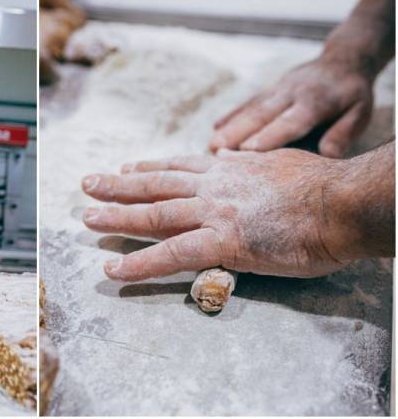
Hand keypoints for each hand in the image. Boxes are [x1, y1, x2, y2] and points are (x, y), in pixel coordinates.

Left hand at [81, 148, 359, 280]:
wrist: (343, 202)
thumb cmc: (324, 187)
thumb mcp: (281, 162)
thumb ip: (252, 165)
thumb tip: (234, 160)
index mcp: (229, 169)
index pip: (179, 166)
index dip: (149, 167)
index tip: (127, 166)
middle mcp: (214, 185)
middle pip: (156, 184)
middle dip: (118, 185)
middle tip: (88, 184)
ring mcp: (214, 213)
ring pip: (154, 214)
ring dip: (116, 217)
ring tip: (87, 219)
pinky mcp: (222, 242)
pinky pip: (170, 254)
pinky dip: (139, 264)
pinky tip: (115, 271)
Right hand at [210, 57, 373, 157]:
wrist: (343, 60)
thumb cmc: (352, 94)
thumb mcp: (360, 112)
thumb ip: (343, 133)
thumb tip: (326, 155)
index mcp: (316, 102)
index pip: (291, 121)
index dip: (270, 135)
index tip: (248, 150)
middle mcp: (291, 94)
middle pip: (262, 115)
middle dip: (238, 132)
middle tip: (216, 150)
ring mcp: (277, 90)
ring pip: (250, 109)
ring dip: (229, 126)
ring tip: (211, 145)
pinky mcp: (269, 89)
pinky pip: (248, 102)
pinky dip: (231, 114)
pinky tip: (215, 127)